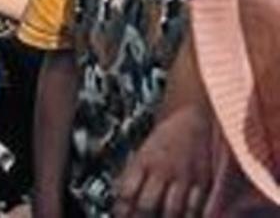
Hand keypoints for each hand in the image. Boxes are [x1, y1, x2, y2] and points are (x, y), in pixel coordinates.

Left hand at [113, 103, 211, 217]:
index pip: (126, 192)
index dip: (121, 211)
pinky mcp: (204, 180)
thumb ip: (132, 175)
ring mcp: (184, 176)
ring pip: (173, 210)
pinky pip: (197, 207)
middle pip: (147, 205)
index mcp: (143, 161)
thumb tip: (120, 198)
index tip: (121, 217)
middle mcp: (162, 169)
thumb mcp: (142, 152)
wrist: (192, 116)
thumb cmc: (164, 138)